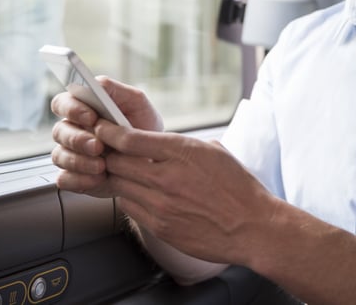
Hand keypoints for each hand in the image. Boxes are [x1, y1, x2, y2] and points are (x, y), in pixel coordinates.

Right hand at [50, 77, 162, 196]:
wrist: (156, 161)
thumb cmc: (143, 126)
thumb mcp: (136, 102)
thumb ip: (114, 89)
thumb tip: (95, 83)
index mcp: (82, 108)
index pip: (62, 103)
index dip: (72, 109)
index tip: (91, 117)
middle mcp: (72, 130)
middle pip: (59, 131)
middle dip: (77, 139)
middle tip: (98, 146)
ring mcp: (72, 154)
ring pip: (59, 156)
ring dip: (79, 161)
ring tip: (102, 165)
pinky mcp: (75, 177)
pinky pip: (65, 179)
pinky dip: (80, 180)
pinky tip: (98, 179)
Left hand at [94, 121, 278, 266]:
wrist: (253, 227)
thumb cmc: (238, 189)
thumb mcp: (214, 152)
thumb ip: (182, 146)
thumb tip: (160, 143)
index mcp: (181, 152)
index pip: (129, 139)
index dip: (109, 132)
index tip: (102, 128)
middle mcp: (167, 177)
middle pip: (116, 162)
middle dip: (106, 154)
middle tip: (102, 150)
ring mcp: (161, 204)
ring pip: (118, 185)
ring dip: (114, 177)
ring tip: (118, 172)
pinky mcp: (160, 227)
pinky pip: (129, 208)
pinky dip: (128, 198)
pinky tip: (136, 193)